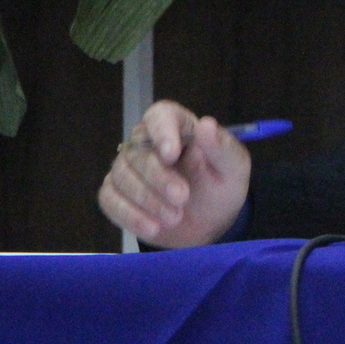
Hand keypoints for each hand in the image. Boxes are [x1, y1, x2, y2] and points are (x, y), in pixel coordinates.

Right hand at [98, 100, 250, 248]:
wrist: (210, 223)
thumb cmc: (221, 186)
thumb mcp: (233, 167)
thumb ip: (221, 147)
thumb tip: (206, 124)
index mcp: (177, 126)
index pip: (160, 115)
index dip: (162, 131)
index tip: (172, 153)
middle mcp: (146, 142)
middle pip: (138, 152)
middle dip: (159, 177)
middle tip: (183, 197)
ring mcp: (128, 168)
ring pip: (122, 176)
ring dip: (147, 200)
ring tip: (175, 217)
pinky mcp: (116, 194)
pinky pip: (110, 200)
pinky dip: (131, 215)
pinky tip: (153, 228)